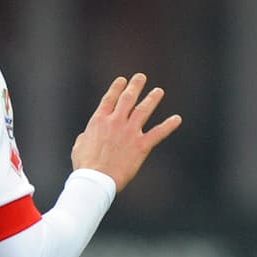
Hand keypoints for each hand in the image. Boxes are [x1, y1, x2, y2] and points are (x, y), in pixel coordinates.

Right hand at [71, 73, 181, 191]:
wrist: (96, 179)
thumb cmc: (85, 165)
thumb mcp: (79, 146)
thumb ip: (86, 136)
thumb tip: (86, 135)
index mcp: (99, 120)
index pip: (110, 99)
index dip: (116, 88)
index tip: (122, 80)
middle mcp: (115, 122)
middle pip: (128, 99)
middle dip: (135, 86)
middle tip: (141, 77)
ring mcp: (129, 132)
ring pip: (143, 110)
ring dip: (152, 99)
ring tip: (158, 91)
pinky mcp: (141, 145)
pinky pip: (158, 133)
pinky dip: (168, 125)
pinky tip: (177, 119)